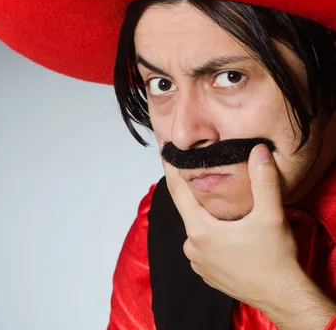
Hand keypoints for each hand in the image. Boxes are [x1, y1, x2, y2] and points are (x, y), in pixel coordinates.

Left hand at [162, 144, 302, 310]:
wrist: (285, 298)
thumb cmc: (276, 259)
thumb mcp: (271, 216)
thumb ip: (264, 181)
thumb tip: (259, 151)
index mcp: (201, 231)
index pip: (178, 191)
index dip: (171, 169)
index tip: (165, 151)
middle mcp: (193, 248)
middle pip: (188, 208)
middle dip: (194, 189)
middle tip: (198, 168)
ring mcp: (199, 263)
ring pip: (197, 226)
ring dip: (205, 213)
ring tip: (217, 197)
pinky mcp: (208, 273)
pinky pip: (203, 244)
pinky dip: (211, 232)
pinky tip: (226, 227)